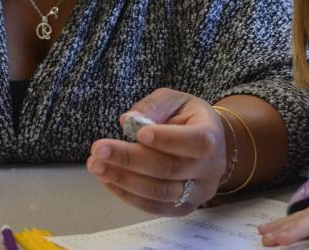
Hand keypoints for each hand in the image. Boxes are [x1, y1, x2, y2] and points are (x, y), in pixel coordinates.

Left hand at [86, 88, 227, 215]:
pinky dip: (127, 195)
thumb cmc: (187, 118)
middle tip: (98, 149)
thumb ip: (153, 106)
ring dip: (123, 179)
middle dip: (130, 160)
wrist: (206, 145)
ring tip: (96, 165)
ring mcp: (198, 192)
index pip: (196, 142)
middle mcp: (210, 168)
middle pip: (170, 169)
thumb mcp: (174, 100)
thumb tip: (128, 120)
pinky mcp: (183, 208)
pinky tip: (108, 180)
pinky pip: (153, 207)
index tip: (138, 133)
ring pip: (159, 192)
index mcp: (212, 136)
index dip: (167, 140)